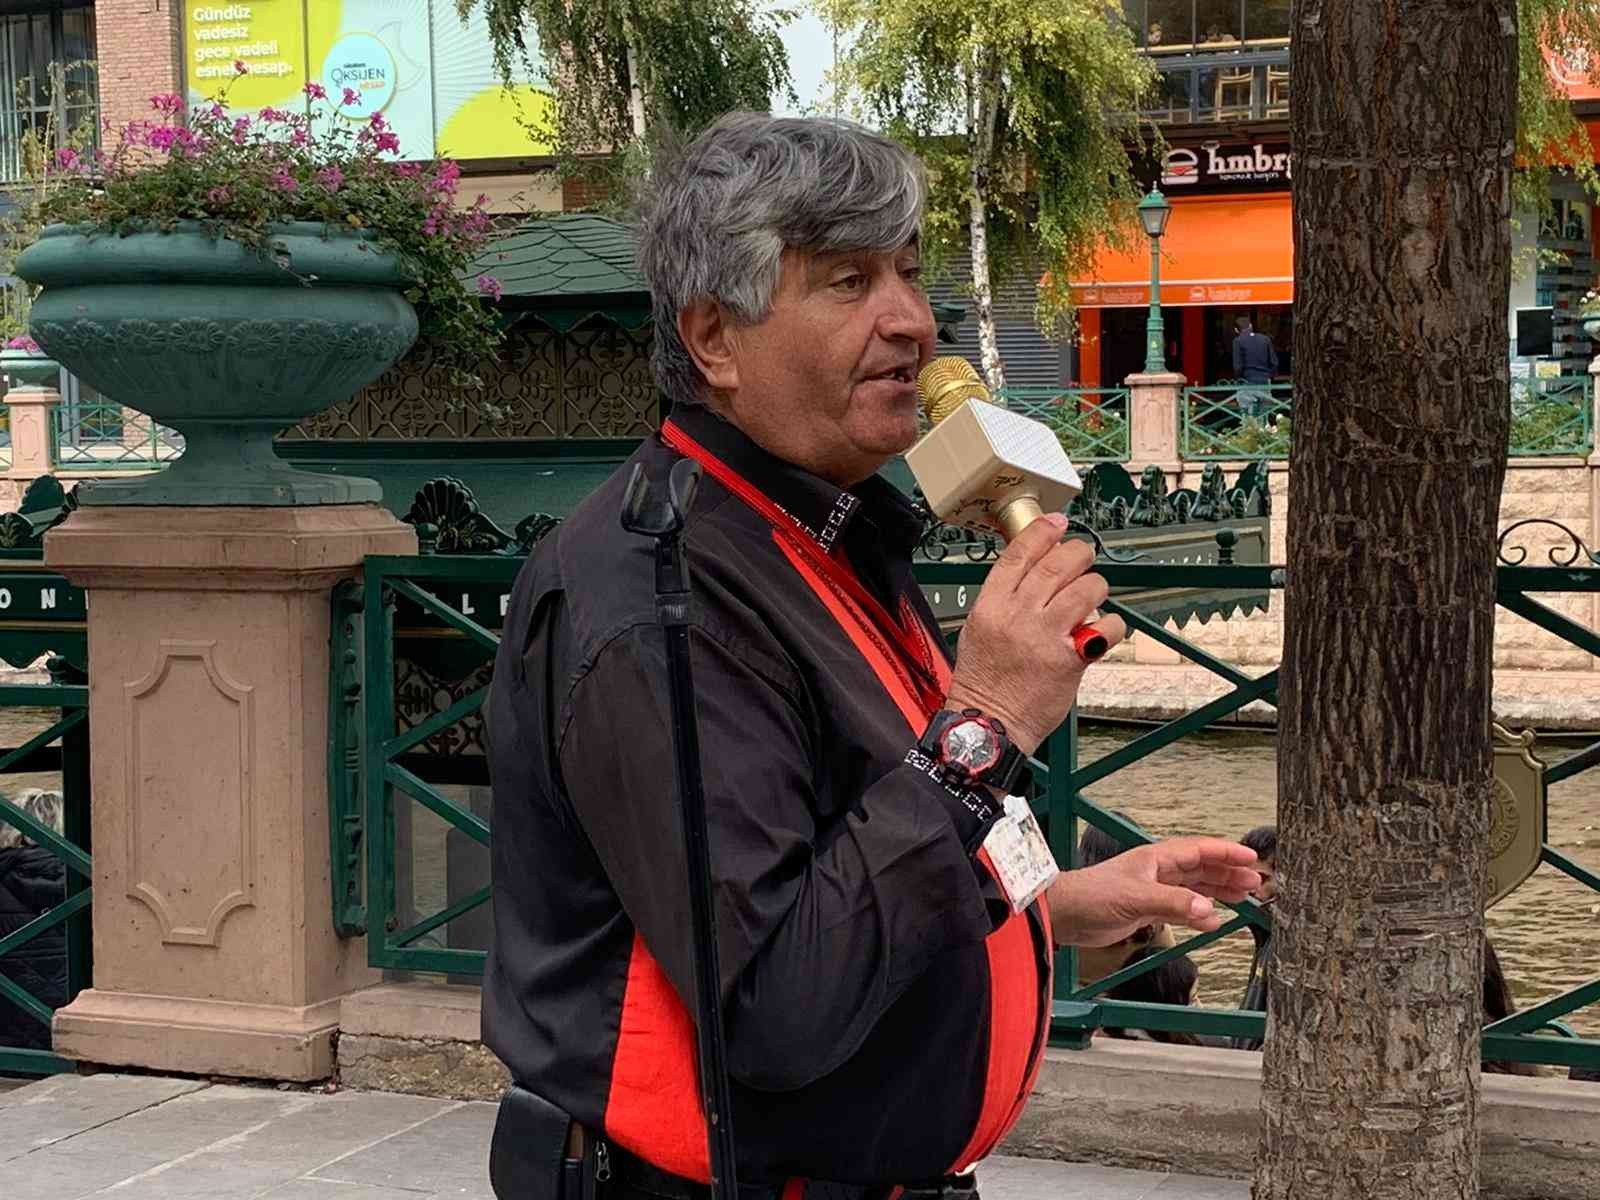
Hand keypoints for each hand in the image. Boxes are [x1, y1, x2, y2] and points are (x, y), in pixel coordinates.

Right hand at [945, 513, 1126, 754]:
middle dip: (1078, 554)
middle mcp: (1017, 616)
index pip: (1018, 554)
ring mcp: (1044, 637)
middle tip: (1084, 557)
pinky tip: (1106, 631)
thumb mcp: (979, 630)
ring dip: (1097, 586)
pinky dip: (1113, 625)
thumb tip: (1035, 576)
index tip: (1057, 522)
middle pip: (1057, 565)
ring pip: (1085, 589)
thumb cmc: (983, 682)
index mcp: (991, 606)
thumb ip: (1005, 601)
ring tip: (1094, 593)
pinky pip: (1105, 628)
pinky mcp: (1069, 660)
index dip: (1042, 532)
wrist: (987, 725)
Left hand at [1046, 837, 1260, 947]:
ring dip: (1218, 892)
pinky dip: (1200, 913)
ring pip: (1194, 888)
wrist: (1066, 914)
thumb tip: (1210, 912)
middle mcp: (1158, 871)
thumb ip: (1174, 904)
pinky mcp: (1147, 909)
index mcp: (1156, 858)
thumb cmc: (1092, 895)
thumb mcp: (1136, 898)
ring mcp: (1153, 890)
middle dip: (1229, 874)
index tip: (1251, 859)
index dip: (1226, 853)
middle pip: (1201, 869)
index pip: (1199, 851)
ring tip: (1244, 898)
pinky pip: (1182, 908)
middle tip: (1256, 883)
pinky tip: (1214, 921)